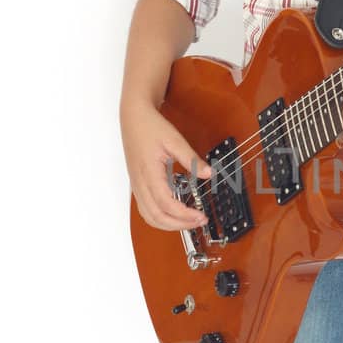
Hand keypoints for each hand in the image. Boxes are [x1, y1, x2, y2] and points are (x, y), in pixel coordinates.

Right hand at [120, 98, 210, 230]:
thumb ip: (192, 159)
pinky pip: (145, 209)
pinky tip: (173, 215)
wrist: (133, 117)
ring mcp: (137, 185)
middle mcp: (140, 182)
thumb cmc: (150, 126)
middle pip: (156, 216)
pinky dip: (159, 218)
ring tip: (188, 222)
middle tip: (198, 222)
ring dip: (168, 225)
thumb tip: (209, 173)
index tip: (200, 216)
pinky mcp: (137, 184)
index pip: (165, 204)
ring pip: (149, 216)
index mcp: (149, 172)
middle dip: (179, 225)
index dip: (184, 215)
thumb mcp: (175, 139)